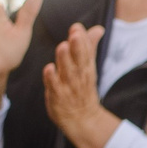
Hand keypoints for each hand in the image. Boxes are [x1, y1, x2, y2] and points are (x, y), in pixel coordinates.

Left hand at [42, 24, 116, 147]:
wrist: (83, 119)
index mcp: (86, 68)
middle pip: (79, 61)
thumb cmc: (82, 89)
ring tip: (62, 47)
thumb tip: (98, 29)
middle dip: (78, 48)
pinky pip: (54, 86)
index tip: (77, 28)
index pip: (86, 52)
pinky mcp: (58, 96)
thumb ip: (89, 47)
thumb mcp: (88, 67)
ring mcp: (68, 87)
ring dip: (65, 60)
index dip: (82, 40)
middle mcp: (79, 76)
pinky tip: (49, 68)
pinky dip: (52, 78)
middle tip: (75, 35)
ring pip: (67, 72)